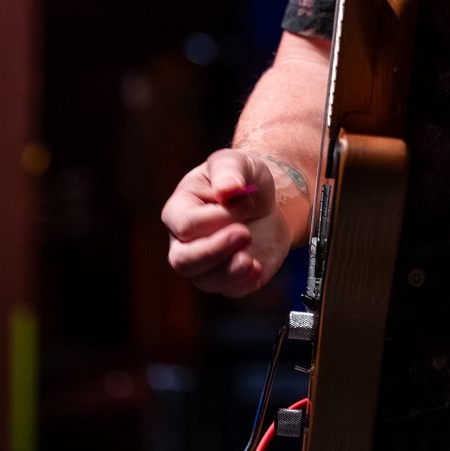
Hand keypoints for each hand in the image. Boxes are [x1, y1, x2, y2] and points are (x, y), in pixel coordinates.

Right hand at [161, 149, 292, 297]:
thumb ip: (228, 170)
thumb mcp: (236, 161)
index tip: (245, 202)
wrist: (270, 198)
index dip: (216, 217)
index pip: (186, 225)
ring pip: (205, 280)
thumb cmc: (244, 177)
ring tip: (252, 259)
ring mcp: (207, 262)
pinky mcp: (229, 276)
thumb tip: (227, 189)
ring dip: (230, 271)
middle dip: (215, 251)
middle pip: (184, 260)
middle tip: (245, 234)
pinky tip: (257, 267)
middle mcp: (186, 241)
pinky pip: (229, 289)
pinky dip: (243, 282)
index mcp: (180, 210)